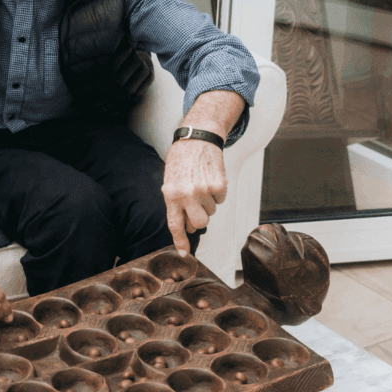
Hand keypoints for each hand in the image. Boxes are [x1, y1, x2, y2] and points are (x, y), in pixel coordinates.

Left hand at [161, 138, 227, 255]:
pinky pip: (221, 199)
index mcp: (171, 194)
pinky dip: (217, 192)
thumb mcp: (170, 181)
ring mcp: (203, 190)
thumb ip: (176, 202)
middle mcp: (186, 194)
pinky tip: (209, 178)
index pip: (175, 224)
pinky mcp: (218, 184)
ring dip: (208, 202)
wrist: (197, 137)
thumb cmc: (182, 159)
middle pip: (200, 224)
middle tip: (198, 208)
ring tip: (201, 184)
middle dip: (200, 220)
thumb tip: (188, 226)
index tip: (184, 253)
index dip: (180, 241)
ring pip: (212, 211)